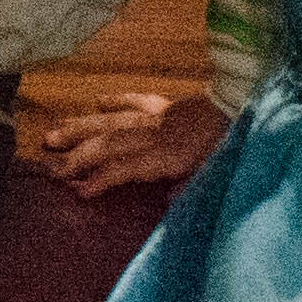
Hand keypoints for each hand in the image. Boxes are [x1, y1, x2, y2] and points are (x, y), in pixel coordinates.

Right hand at [31, 89, 224, 196]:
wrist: (250, 105)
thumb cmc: (235, 146)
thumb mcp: (218, 173)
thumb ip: (192, 187)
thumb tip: (167, 200)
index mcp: (169, 154)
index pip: (126, 166)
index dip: (101, 178)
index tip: (78, 190)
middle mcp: (156, 134)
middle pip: (110, 142)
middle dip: (78, 154)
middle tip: (51, 165)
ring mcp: (159, 117)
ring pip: (113, 121)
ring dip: (81, 127)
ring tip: (53, 134)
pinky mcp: (169, 107)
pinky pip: (137, 101)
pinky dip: (117, 101)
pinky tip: (97, 101)